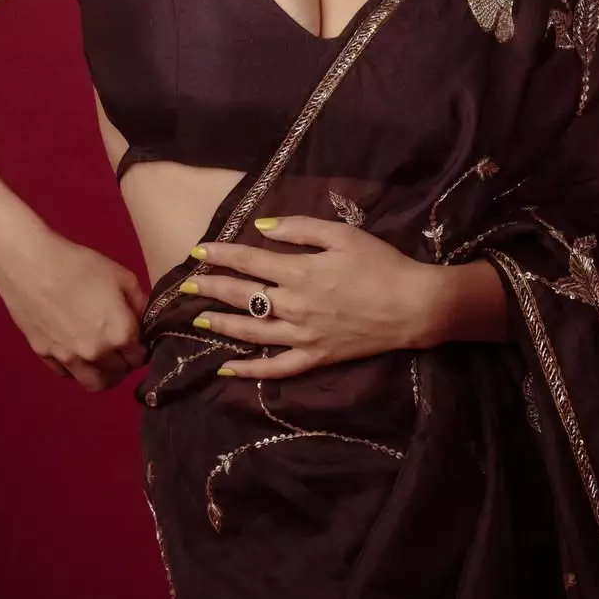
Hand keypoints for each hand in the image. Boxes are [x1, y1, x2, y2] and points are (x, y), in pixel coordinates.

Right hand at [0, 228, 149, 391]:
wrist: (32, 265)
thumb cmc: (80, 265)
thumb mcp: (122, 276)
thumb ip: (141, 304)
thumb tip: (146, 322)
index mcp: (119, 334)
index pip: (140, 358)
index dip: (142, 348)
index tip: (138, 339)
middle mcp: (96, 354)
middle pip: (119, 373)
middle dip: (125, 362)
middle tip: (122, 347)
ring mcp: (68, 359)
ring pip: (93, 383)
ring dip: (104, 375)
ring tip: (103, 359)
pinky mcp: (45, 356)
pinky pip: (67, 375)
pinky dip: (77, 368)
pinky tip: (77, 351)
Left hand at [179, 215, 438, 378]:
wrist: (413, 306)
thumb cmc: (380, 264)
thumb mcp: (342, 235)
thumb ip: (300, 229)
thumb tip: (263, 227)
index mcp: (300, 271)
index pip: (249, 261)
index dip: (221, 255)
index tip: (197, 251)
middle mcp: (294, 305)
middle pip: (243, 296)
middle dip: (211, 288)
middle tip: (184, 285)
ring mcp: (303, 335)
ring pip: (252, 332)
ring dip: (221, 325)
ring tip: (197, 320)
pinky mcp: (315, 357)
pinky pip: (277, 368)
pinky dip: (250, 371)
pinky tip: (228, 369)